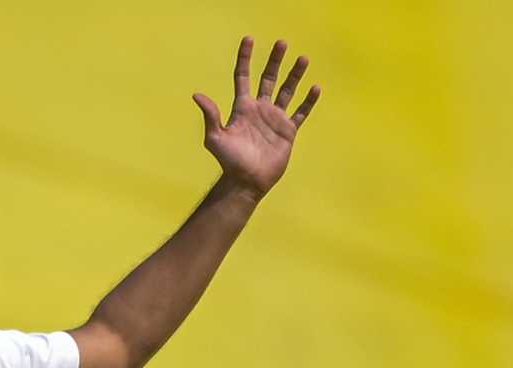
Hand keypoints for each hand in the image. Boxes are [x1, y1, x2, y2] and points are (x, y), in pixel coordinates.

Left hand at [192, 37, 319, 198]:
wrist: (246, 182)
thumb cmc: (229, 162)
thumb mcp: (215, 139)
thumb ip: (211, 116)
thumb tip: (197, 95)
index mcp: (242, 108)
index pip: (243, 77)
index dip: (245, 58)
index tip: (249, 39)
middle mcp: (260, 110)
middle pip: (268, 78)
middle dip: (275, 60)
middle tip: (281, 43)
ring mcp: (275, 119)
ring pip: (287, 91)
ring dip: (295, 75)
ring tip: (303, 58)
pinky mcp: (288, 132)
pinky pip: (300, 113)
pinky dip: (308, 101)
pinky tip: (315, 88)